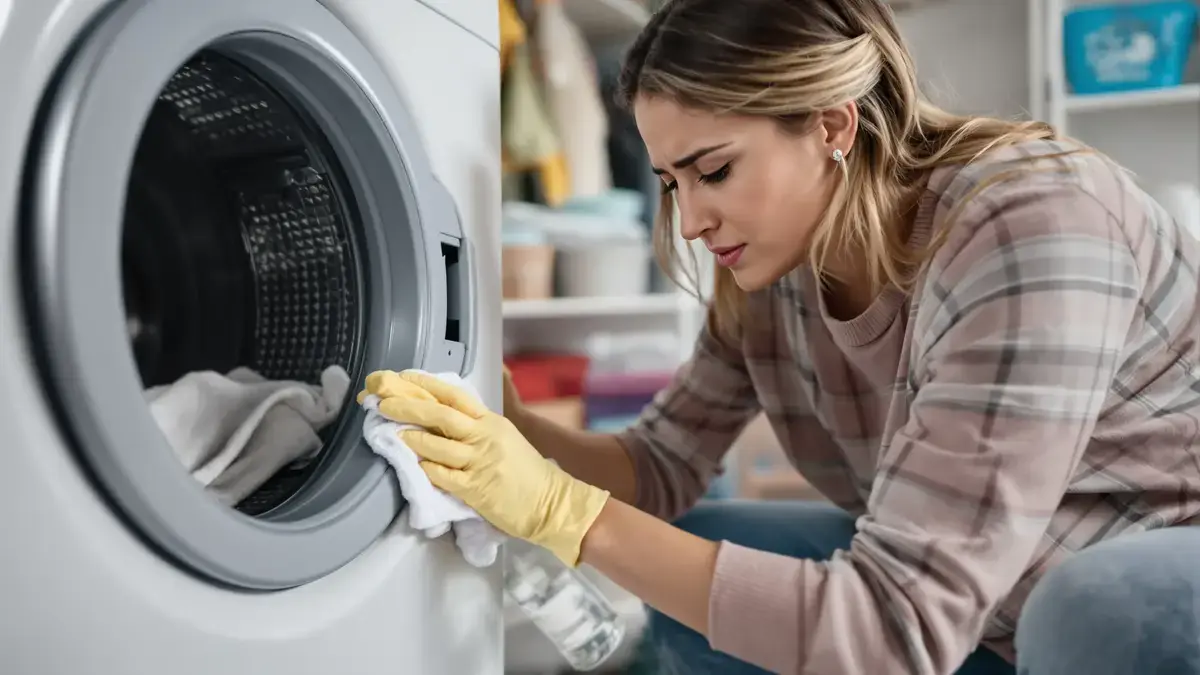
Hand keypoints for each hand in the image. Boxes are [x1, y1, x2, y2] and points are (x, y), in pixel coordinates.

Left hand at [361, 370, 609, 566]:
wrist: (551, 502)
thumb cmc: (526, 472)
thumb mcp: (504, 438)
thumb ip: (476, 427)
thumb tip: (442, 416)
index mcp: (491, 422)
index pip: (455, 396)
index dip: (426, 384)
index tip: (402, 378)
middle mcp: (484, 438)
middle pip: (440, 415)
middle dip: (408, 406)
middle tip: (383, 402)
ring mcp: (480, 463)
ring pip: (438, 446)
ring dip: (412, 439)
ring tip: (393, 434)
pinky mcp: (476, 490)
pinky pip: (444, 477)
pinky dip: (427, 470)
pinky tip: (415, 466)